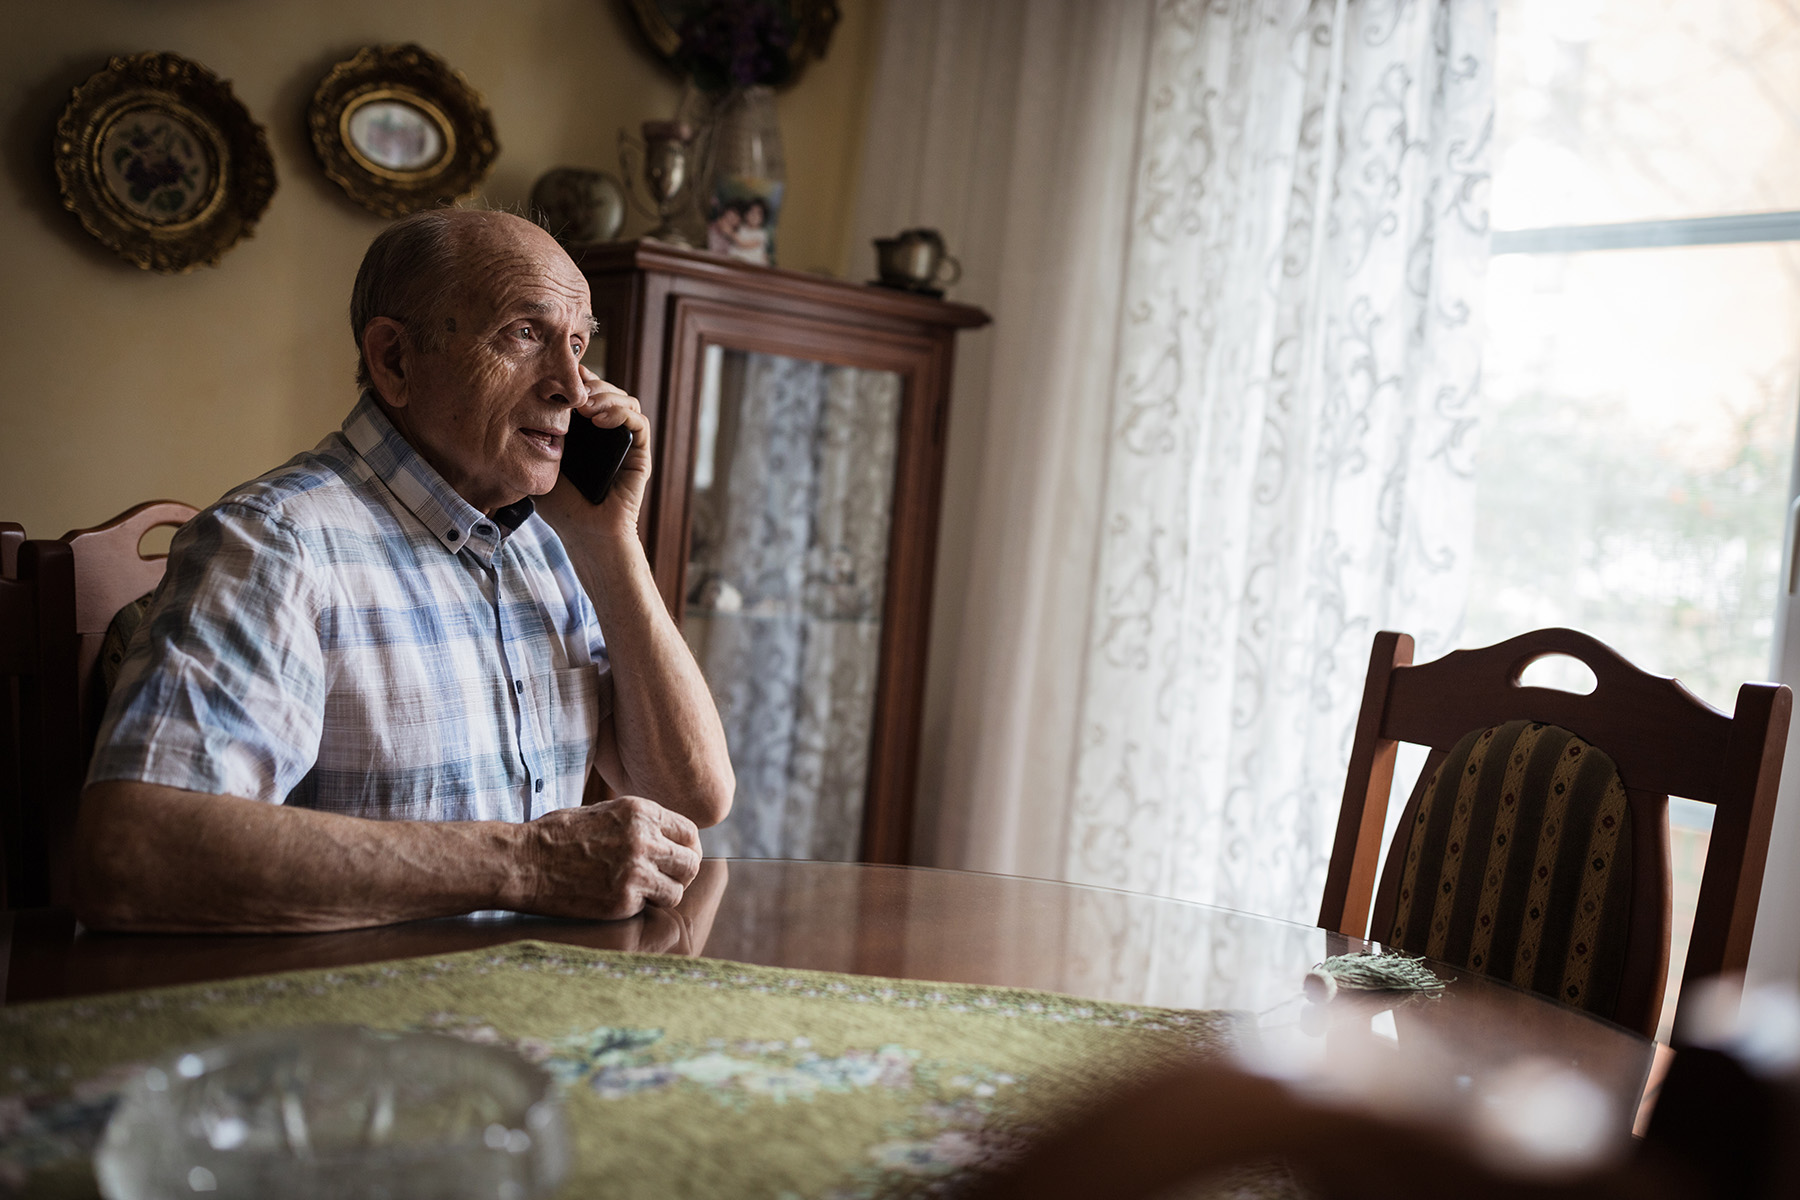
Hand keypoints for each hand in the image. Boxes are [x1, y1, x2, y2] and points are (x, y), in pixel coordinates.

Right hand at [519, 794, 700, 919]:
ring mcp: (635, 872)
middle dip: (682, 873)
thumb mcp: (603, 811)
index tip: (677, 858)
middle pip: (691, 862)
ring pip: (677, 890)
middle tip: (666, 879)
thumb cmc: (556, 836)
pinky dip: (638, 906)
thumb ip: (639, 823)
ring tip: (643, 892)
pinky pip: (649, 907)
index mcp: (640, 812)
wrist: (522, 862)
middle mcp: (644, 840)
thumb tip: (668, 837)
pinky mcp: (623, 900)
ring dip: (664, 893)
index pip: (689, 832)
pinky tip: (616, 897)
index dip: (686, 847)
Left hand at [539, 371, 651, 539]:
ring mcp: (624, 441)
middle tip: (571, 392)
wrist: (585, 533)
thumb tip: (528, 396)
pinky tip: (599, 420)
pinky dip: (621, 413)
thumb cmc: (561, 504)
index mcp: (584, 430)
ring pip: (625, 399)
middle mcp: (607, 431)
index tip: (555, 373)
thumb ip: (538, 432)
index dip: (574, 376)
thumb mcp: (540, 461)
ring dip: (605, 396)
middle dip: (589, 385)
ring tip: (584, 405)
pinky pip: (638, 422)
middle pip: (606, 389)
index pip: (584, 390)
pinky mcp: (640, 453)